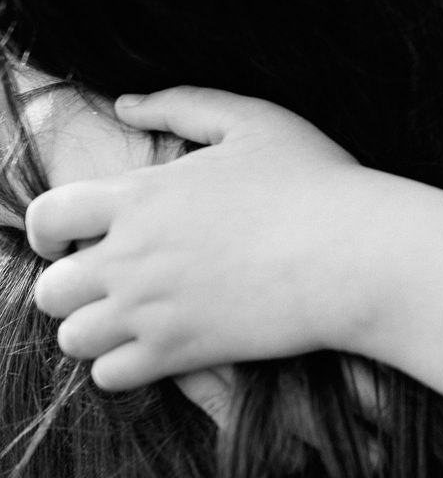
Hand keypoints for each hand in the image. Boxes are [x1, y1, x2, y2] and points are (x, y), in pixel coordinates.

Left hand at [26, 87, 376, 390]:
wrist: (357, 251)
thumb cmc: (316, 182)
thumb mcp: (256, 122)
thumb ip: (185, 103)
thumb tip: (126, 104)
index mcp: (143, 195)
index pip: (48, 216)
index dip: (48, 231)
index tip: (70, 240)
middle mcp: (133, 254)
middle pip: (51, 288)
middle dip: (72, 287)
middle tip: (111, 284)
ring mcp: (153, 308)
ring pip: (73, 337)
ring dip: (94, 329)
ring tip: (132, 320)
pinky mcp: (180, 350)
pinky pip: (110, 376)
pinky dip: (122, 366)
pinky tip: (158, 346)